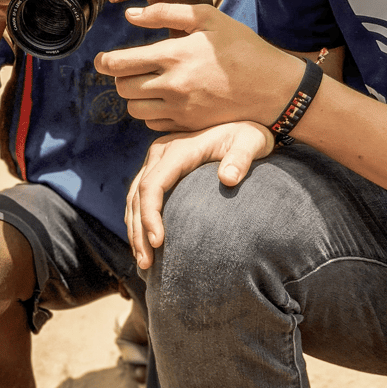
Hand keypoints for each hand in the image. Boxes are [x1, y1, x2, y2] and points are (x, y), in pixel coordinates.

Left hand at [94, 3, 305, 133]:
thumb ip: (166, 13)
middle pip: (123, 87)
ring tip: (146, 83)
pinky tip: (164, 99)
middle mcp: (173, 84)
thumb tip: (130, 15)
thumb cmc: (243, 47)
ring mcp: (181, 109)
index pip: (122, 63)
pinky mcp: (189, 125)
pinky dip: (152, 113)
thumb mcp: (209, 19)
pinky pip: (154, 124)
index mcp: (175, 54)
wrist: (273, 88)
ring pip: (135, 109)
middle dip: (119, 77)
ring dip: (134, 96)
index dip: (105, 61)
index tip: (103, 59)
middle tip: (126, 69)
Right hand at [126, 121, 274, 268]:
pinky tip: (146, 243)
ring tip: (144, 262)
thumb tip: (227, 179)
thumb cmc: (250, 135)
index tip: (158, 243)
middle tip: (146, 263)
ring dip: (135, 230)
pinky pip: (141, 196)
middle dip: (139, 231)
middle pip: (138, 195)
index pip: (153, 185)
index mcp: (179, 149)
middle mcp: (162, 152)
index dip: (150, 215)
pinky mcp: (161, 169)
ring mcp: (158, 160)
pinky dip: (139, 220)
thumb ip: (241, 159)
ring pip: (134, 198)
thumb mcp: (252, 142)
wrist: (245, 124)